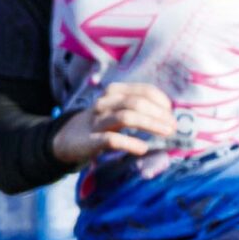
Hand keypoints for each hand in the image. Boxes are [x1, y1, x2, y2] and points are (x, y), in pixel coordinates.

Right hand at [54, 82, 175, 162]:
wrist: (66, 140)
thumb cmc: (100, 125)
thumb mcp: (116, 109)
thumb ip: (137, 107)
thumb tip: (168, 116)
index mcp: (114, 92)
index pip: (144, 91)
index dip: (161, 101)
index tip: (170, 114)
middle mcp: (104, 103)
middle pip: (136, 103)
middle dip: (159, 114)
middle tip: (173, 127)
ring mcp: (96, 122)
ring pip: (126, 117)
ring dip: (150, 125)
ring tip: (166, 133)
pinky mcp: (90, 141)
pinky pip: (112, 140)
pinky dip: (130, 144)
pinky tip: (142, 148)